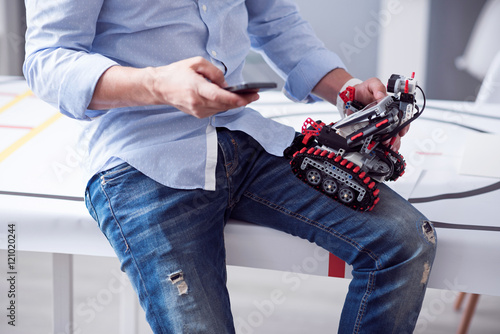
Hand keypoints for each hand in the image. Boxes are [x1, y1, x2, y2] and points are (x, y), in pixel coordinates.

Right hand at [89, 57, 258, 117]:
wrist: (159, 87)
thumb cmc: (176, 73)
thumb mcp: (196, 63)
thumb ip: (214, 72)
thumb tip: (226, 83)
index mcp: (195, 88)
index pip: (218, 96)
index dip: (234, 99)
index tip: (247, 98)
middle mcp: (197, 103)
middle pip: (224, 104)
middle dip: (242, 100)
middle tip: (256, 95)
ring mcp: (197, 111)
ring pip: (222, 109)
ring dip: (235, 103)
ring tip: (249, 96)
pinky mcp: (198, 114)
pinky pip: (216, 110)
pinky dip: (225, 105)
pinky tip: (233, 99)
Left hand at [352, 77, 409, 151]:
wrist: (351, 96)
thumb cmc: (364, 89)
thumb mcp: (372, 84)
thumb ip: (378, 88)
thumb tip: (381, 96)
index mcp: (391, 103)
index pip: (403, 114)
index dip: (404, 123)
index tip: (401, 130)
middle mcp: (388, 113)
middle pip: (398, 127)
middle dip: (397, 135)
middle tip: (392, 140)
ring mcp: (381, 121)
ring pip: (391, 133)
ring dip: (392, 141)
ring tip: (389, 146)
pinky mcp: (373, 126)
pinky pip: (380, 136)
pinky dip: (383, 143)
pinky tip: (383, 147)